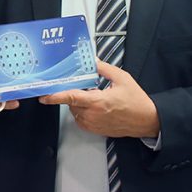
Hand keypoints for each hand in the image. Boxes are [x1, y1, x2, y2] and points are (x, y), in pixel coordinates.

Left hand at [39, 60, 159, 137]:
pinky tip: (95, 107)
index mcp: (98, 102)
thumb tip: (92, 61)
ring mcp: (93, 124)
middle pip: (71, 103)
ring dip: (78, 103)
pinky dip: (82, 112)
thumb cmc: (137, 101)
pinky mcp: (95, 130)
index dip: (55, 96)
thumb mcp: (122, 78)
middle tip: (87, 88)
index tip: (44, 95)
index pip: (71, 97)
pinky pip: (80, 119)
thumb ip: (104, 69)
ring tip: (95, 98)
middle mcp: (93, 115)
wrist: (147, 120)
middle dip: (74, 94)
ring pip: (75, 111)